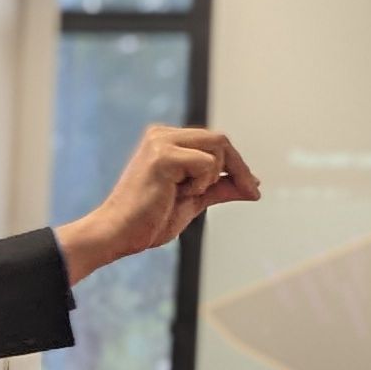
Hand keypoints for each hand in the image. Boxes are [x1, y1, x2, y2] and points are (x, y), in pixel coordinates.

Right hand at [55, 125, 259, 283]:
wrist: (118, 234)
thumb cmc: (148, 220)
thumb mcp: (193, 201)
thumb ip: (218, 188)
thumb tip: (250, 186)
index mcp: (166, 140)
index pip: (214, 142)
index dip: (238, 165)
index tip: (252, 188)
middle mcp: (162, 134)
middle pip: (220, 140)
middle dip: (239, 168)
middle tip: (251, 192)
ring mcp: (161, 142)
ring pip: (216, 149)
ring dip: (211, 179)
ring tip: (184, 195)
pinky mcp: (162, 155)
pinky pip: (206, 164)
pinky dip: (201, 184)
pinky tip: (177, 194)